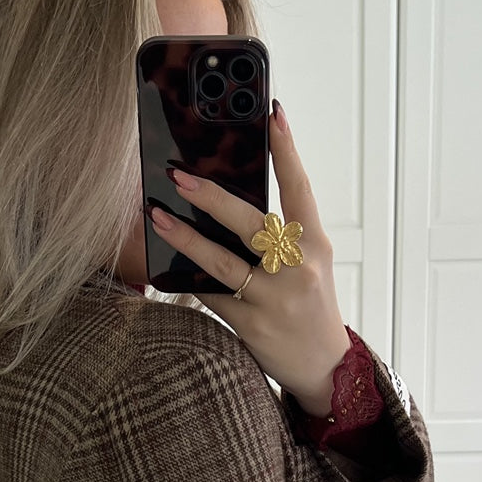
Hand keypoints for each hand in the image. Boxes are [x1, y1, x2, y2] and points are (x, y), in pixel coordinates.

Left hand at [145, 103, 348, 411]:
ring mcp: (273, 298)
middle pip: (251, 223)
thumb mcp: (309, 264)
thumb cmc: (310, 306)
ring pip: (222, 262)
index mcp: (314, 245)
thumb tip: (229, 200)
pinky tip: (163, 265)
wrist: (324, 366)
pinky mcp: (251, 325)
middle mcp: (297, 268)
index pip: (300, 189)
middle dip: (212, 196)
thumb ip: (282, 234)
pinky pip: (211, 296)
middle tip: (180, 174)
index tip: (273, 114)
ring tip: (158, 215)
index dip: (287, 150)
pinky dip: (187, 279)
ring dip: (186, 238)